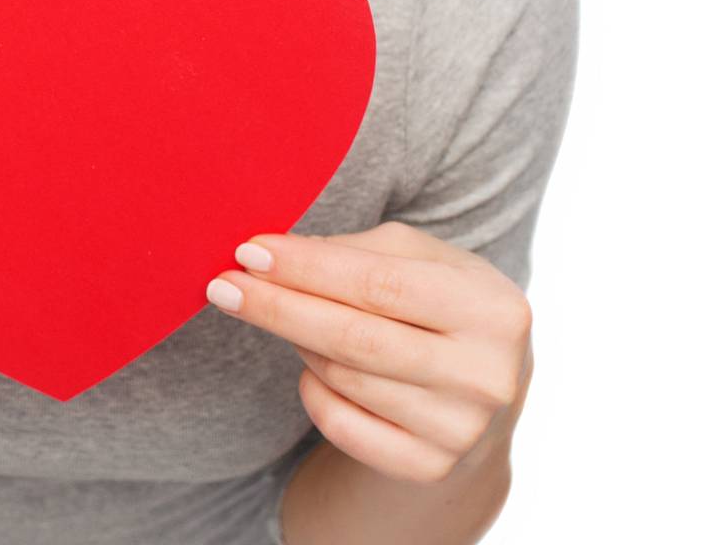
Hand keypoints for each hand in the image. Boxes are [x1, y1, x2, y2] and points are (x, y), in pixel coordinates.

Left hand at [205, 220, 532, 483]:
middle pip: (354, 338)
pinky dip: (312, 390)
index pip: (380, 284)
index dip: (307, 268)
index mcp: (494, 309)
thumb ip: (355, 249)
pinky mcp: (430, 467)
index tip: (250, 252)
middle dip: (279, 307)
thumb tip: (274, 253)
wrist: (479, 387)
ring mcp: (461, 431)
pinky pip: (340, 425)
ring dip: (298, 340)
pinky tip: (311, 365)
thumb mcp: (418, 258)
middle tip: (223, 284)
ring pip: (342, 377)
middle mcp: (487, 377)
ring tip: (287, 313)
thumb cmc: (436, 302)